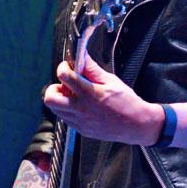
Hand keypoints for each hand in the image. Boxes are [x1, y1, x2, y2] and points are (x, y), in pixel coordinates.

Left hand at [44, 52, 163, 143]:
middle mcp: (82, 109)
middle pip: (50, 98)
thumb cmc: (127, 103)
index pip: (64, 76)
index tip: (68, 67)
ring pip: (55, 110)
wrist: (136, 125)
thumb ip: (93, 69)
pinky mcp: (82, 130)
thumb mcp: (111, 81)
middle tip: (66, 86)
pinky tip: (81, 106)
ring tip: (75, 96)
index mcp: (90, 94)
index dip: (63, 67)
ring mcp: (80, 122)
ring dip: (61, 100)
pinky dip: (68, 110)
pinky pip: (66, 119)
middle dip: (54, 88)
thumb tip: (83, 57)